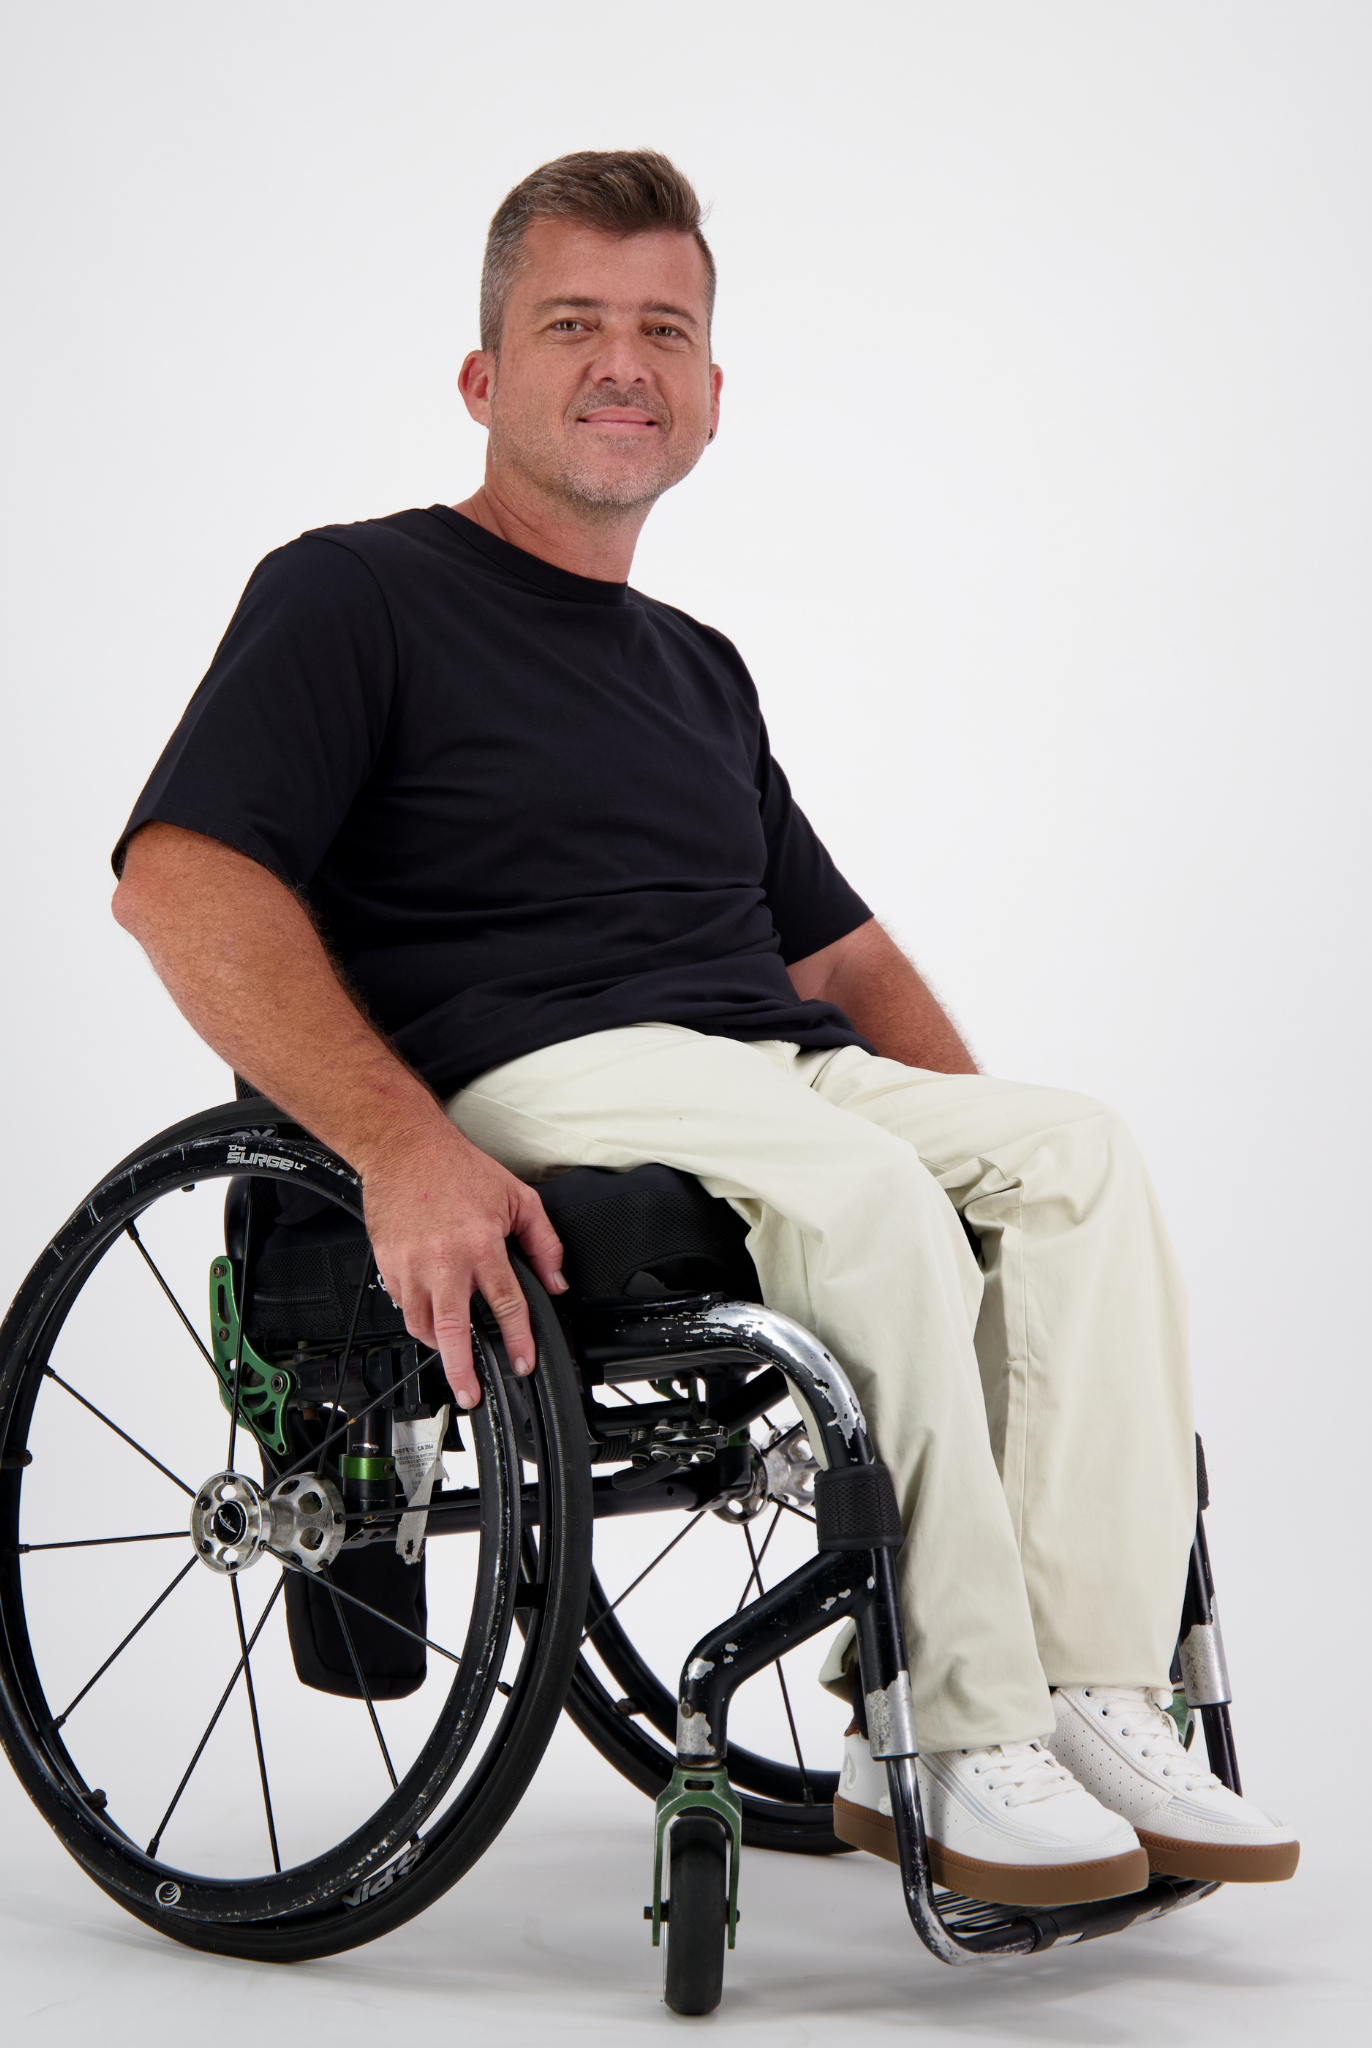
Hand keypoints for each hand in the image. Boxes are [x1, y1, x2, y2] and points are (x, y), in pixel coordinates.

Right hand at [360, 1118, 565, 1409]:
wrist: (404, 1148)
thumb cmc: (457, 1169)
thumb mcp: (518, 1198)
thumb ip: (543, 1244)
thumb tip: (555, 1281)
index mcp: (481, 1246)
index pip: (506, 1305)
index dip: (517, 1341)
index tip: (522, 1363)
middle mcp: (444, 1261)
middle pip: (453, 1331)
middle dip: (462, 1371)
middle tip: (470, 1394)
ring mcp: (411, 1265)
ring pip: (421, 1325)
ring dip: (438, 1346)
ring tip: (452, 1353)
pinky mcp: (387, 1264)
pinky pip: (402, 1305)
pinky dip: (417, 1316)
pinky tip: (430, 1313)